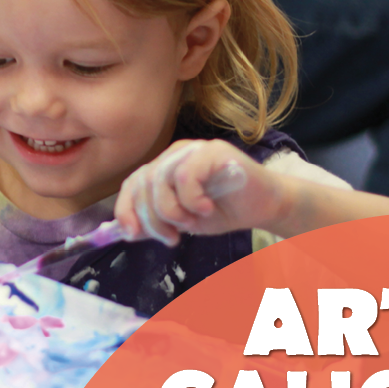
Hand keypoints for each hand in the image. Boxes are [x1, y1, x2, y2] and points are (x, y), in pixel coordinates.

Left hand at [115, 139, 286, 245]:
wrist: (264, 206)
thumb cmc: (224, 211)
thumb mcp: (182, 222)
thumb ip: (155, 223)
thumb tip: (124, 232)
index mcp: (163, 168)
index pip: (132, 184)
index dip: (126, 209)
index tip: (132, 235)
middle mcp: (174, 154)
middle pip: (143, 183)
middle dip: (151, 218)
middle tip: (170, 238)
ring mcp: (193, 149)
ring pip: (160, 179)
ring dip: (172, 211)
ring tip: (191, 223)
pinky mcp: (212, 151)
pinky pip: (186, 175)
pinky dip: (191, 199)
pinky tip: (206, 209)